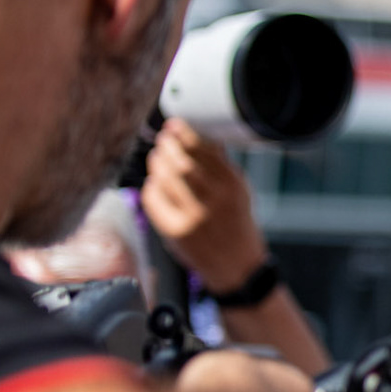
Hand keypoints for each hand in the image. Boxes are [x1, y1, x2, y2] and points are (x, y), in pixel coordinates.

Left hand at [142, 117, 267, 291]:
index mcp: (233, 185)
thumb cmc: (235, 224)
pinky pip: (153, 198)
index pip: (205, 149)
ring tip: (158, 158)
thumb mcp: (239, 192)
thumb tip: (198, 134)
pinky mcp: (175, 231)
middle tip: (164, 140)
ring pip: (164, 178)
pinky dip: (151, 187)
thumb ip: (220, 166)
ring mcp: (194, 217)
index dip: (185, 133)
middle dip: (167, 146)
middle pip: (181, 162)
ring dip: (157, 163)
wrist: (238, 267)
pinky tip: (157, 186)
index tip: (175, 125)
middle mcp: (215, 200)